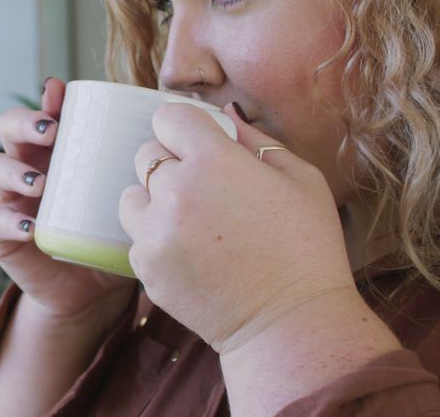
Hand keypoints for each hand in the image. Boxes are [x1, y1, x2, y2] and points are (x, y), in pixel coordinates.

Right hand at [0, 78, 135, 322]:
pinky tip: (30, 226)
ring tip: (41, 182)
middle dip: (25, 124)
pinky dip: (10, 221)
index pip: (44, 113)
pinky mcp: (2, 236)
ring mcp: (12, 200)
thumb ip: (147, 171)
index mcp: (58, 151)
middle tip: (51, 132)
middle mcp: (30, 167)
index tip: (59, 93)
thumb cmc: (113, 235)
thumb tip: (194, 135)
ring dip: (15, 171)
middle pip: (10, 129)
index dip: (46, 99)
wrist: (92, 292)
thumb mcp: (130, 198)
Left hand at [118, 102, 355, 353]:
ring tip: (192, 223)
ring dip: (154, 202)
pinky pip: (137, 237)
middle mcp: (176, 191)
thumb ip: (256, 140)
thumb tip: (224, 117)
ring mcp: (155, 231)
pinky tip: (192, 254)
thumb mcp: (301, 179)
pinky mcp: (146, 267)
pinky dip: (156, 241)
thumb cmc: (307, 248)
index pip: (168, 116)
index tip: (198, 142)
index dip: (184, 127)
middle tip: (204, 190)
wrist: (291, 323)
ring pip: (132, 196)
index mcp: (214, 160)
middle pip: (147, 154)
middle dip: (171, 164)